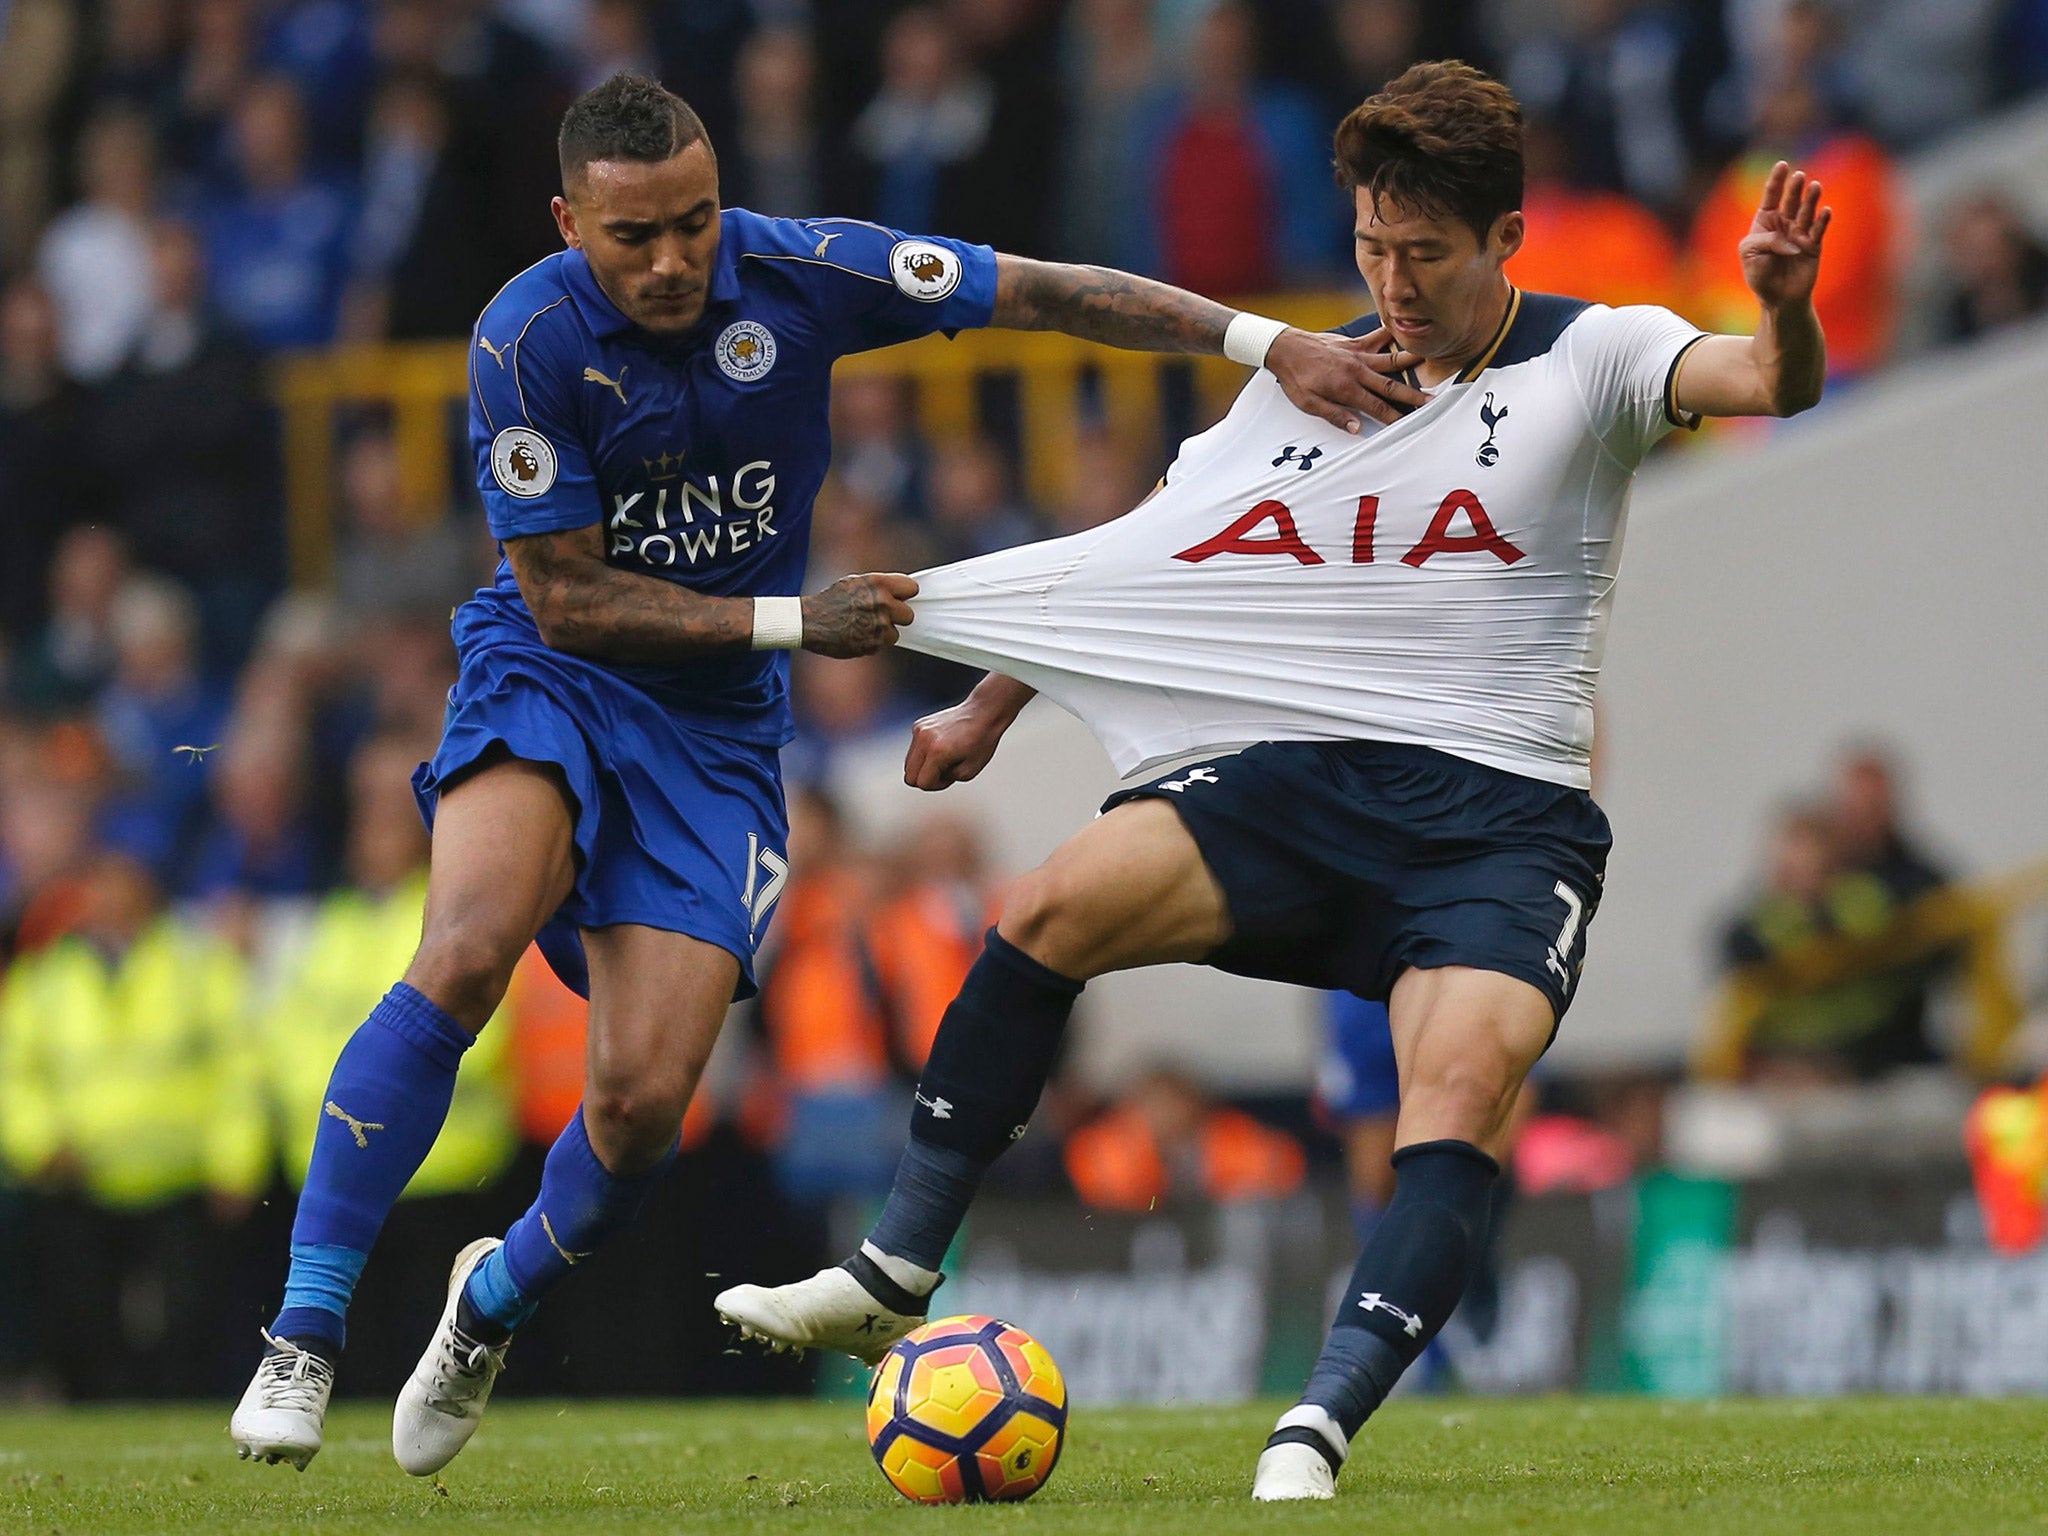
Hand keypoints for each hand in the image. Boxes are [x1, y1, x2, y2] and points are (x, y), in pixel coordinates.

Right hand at [801, 573, 916, 657]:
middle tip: (883, 616)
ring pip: (895, 633)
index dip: (905, 594)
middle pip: (909, 615)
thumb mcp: (855, 582)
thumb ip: (880, 587)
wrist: (810, 621)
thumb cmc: (832, 600)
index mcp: (878, 584)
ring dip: (884, 632)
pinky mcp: (872, 645)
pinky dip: (872, 642)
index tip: (900, 598)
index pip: (911, 588)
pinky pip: (881, 645)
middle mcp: (882, 604)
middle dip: (897, 617)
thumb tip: (900, 593)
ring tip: (865, 626)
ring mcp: (878, 626)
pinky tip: (857, 634)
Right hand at [904, 695, 1013, 789]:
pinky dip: (924, 753)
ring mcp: (919, 730)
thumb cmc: (981, 740)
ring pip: (908, 763)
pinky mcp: (918, 724)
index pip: (922, 783)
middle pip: (909, 776)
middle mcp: (923, 740)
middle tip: (944, 771)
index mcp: (937, 752)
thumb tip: (931, 778)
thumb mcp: (969, 772)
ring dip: (924, 766)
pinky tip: (941, 746)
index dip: (936, 785)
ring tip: (943, 759)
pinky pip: (914, 749)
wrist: (982, 712)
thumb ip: (946, 780)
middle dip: (926, 778)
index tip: (949, 776)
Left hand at [1264, 326, 1426, 431]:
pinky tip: (1404, 332)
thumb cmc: (1295, 378)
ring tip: (1430, 360)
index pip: (1377, 407)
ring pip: (1391, 358)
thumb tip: (1356, 428)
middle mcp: (1357, 371)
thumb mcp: (1308, 404)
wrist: (1285, 348)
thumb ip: (1334, 415)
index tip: (1409, 424)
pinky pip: (1377, 337)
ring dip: (1411, 361)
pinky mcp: (1354, 343)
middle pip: (1391, 385)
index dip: (1394, 417)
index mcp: (1346, 389)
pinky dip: (1391, 334)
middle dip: (1412, 395)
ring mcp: (1357, 354)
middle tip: (1432, 401)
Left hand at [1739, 160, 1830, 311]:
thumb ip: (1765, 241)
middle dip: (1794, 188)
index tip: (1782, 164)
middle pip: (1791, 201)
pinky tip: (1825, 211)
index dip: (1776, 181)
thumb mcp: (1750, 253)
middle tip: (1799, 176)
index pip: (1771, 197)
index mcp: (1765, 223)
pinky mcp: (1813, 246)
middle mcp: (1784, 225)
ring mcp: (1800, 234)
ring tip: (1814, 186)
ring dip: (1811, 200)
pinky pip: (1818, 230)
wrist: (1778, 299)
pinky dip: (1822, 221)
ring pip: (1807, 212)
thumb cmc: (1760, 275)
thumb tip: (1790, 240)